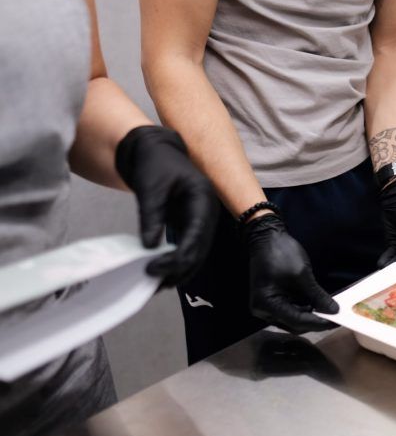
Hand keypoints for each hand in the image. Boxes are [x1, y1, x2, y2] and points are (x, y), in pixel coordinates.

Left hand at [116, 125, 217, 286]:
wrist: (155, 151)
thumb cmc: (154, 164)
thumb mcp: (150, 188)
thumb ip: (151, 217)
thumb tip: (148, 248)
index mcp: (203, 199)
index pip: (196, 237)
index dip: (177, 257)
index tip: (152, 268)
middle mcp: (208, 213)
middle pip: (200, 251)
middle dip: (178, 270)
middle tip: (152, 282)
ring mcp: (202, 220)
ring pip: (196, 254)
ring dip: (178, 271)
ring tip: (155, 284)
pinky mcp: (192, 225)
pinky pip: (188, 249)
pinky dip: (176, 262)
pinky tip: (160, 273)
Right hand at [243, 214, 337, 333]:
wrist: (266, 237)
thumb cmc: (281, 253)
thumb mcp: (302, 274)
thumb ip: (317, 295)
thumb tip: (334, 310)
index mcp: (267, 304)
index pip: (296, 321)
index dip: (318, 322)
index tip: (336, 321)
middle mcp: (263, 311)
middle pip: (294, 324)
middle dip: (315, 322)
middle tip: (336, 318)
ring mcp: (266, 307)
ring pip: (293, 320)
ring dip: (310, 317)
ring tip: (329, 312)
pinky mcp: (272, 301)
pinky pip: (290, 311)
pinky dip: (304, 310)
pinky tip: (318, 306)